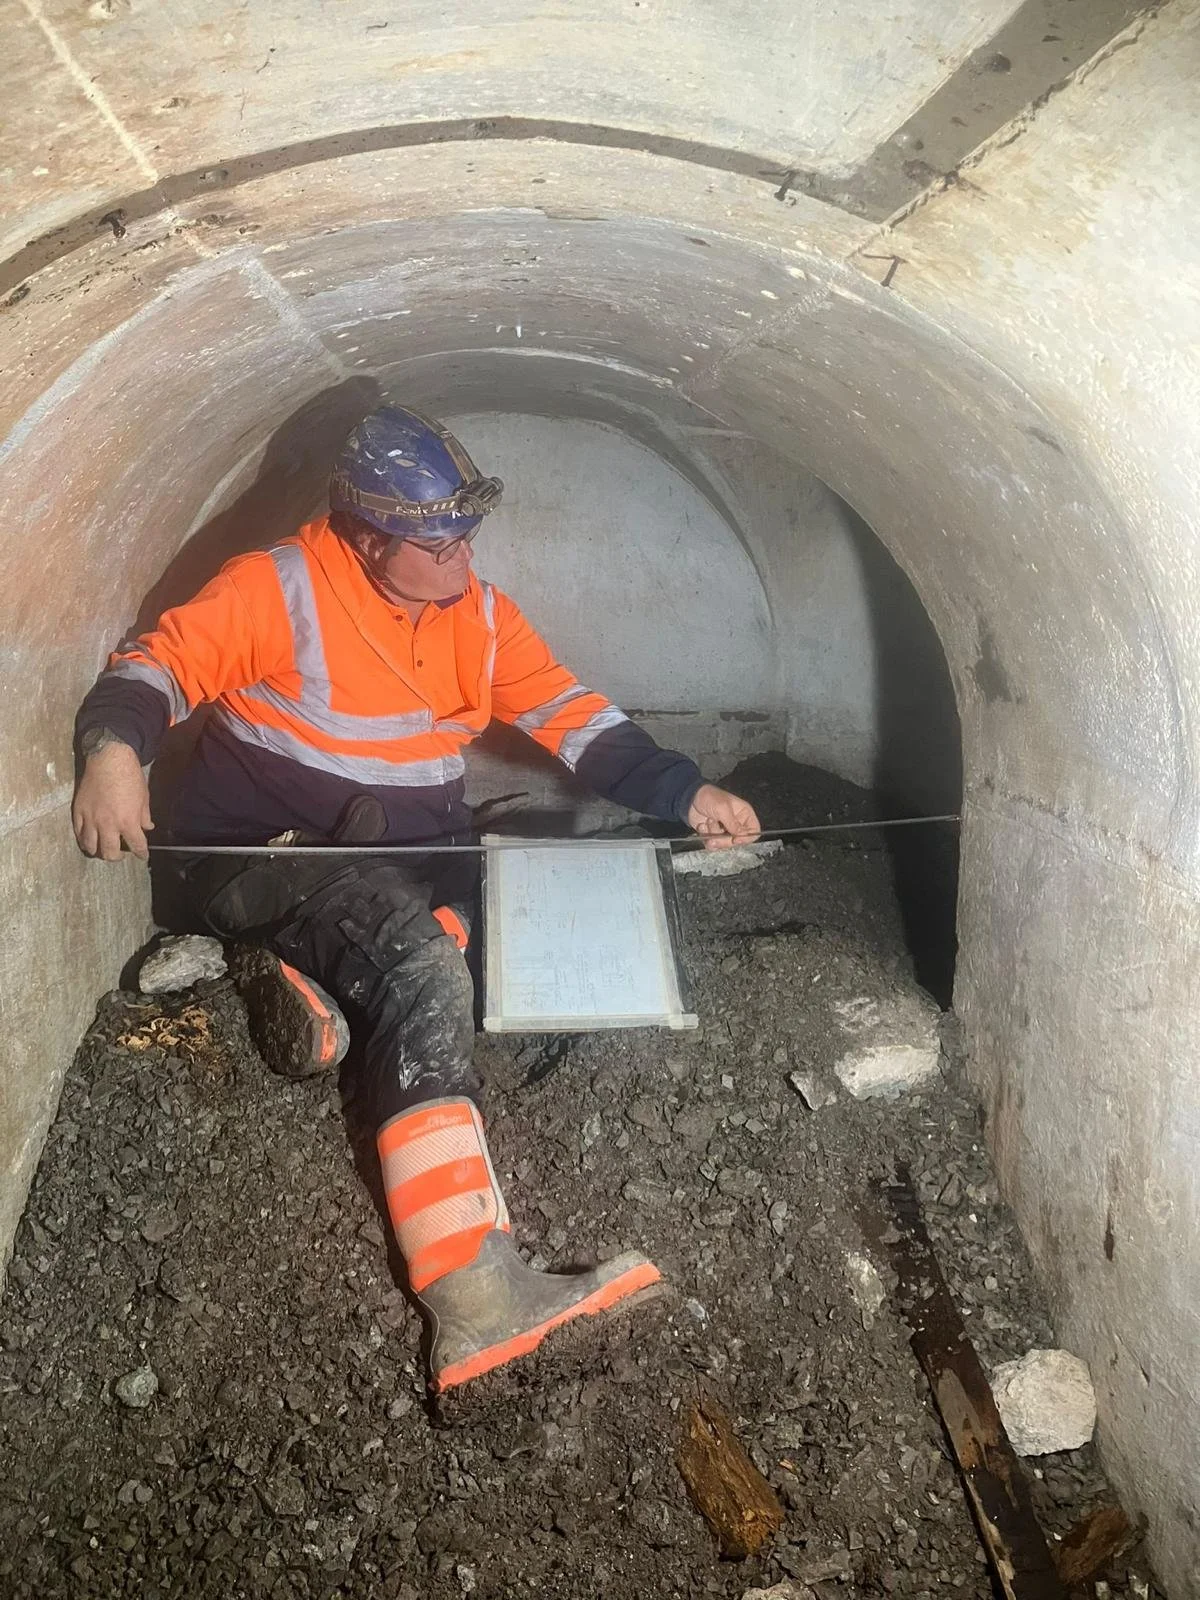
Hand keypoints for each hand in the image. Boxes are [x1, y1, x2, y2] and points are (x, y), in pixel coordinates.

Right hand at [72, 739, 153, 860]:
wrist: (109, 760)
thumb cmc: (130, 777)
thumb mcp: (144, 798)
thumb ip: (144, 816)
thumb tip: (146, 827)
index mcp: (127, 822)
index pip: (136, 845)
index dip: (141, 853)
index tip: (142, 855)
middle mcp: (108, 824)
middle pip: (109, 852)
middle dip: (117, 857)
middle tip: (120, 853)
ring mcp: (90, 819)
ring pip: (90, 846)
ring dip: (97, 851)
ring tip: (102, 849)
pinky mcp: (78, 811)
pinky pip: (78, 832)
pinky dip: (83, 839)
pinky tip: (88, 840)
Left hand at [685, 784, 761, 850]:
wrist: (690, 798)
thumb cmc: (709, 797)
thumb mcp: (723, 809)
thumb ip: (733, 824)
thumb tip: (741, 836)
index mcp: (743, 813)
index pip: (753, 830)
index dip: (746, 837)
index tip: (736, 840)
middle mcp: (736, 822)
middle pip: (738, 840)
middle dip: (725, 840)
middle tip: (715, 838)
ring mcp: (724, 829)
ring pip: (724, 843)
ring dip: (714, 836)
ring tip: (708, 823)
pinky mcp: (713, 833)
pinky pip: (713, 844)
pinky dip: (706, 837)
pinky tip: (702, 826)